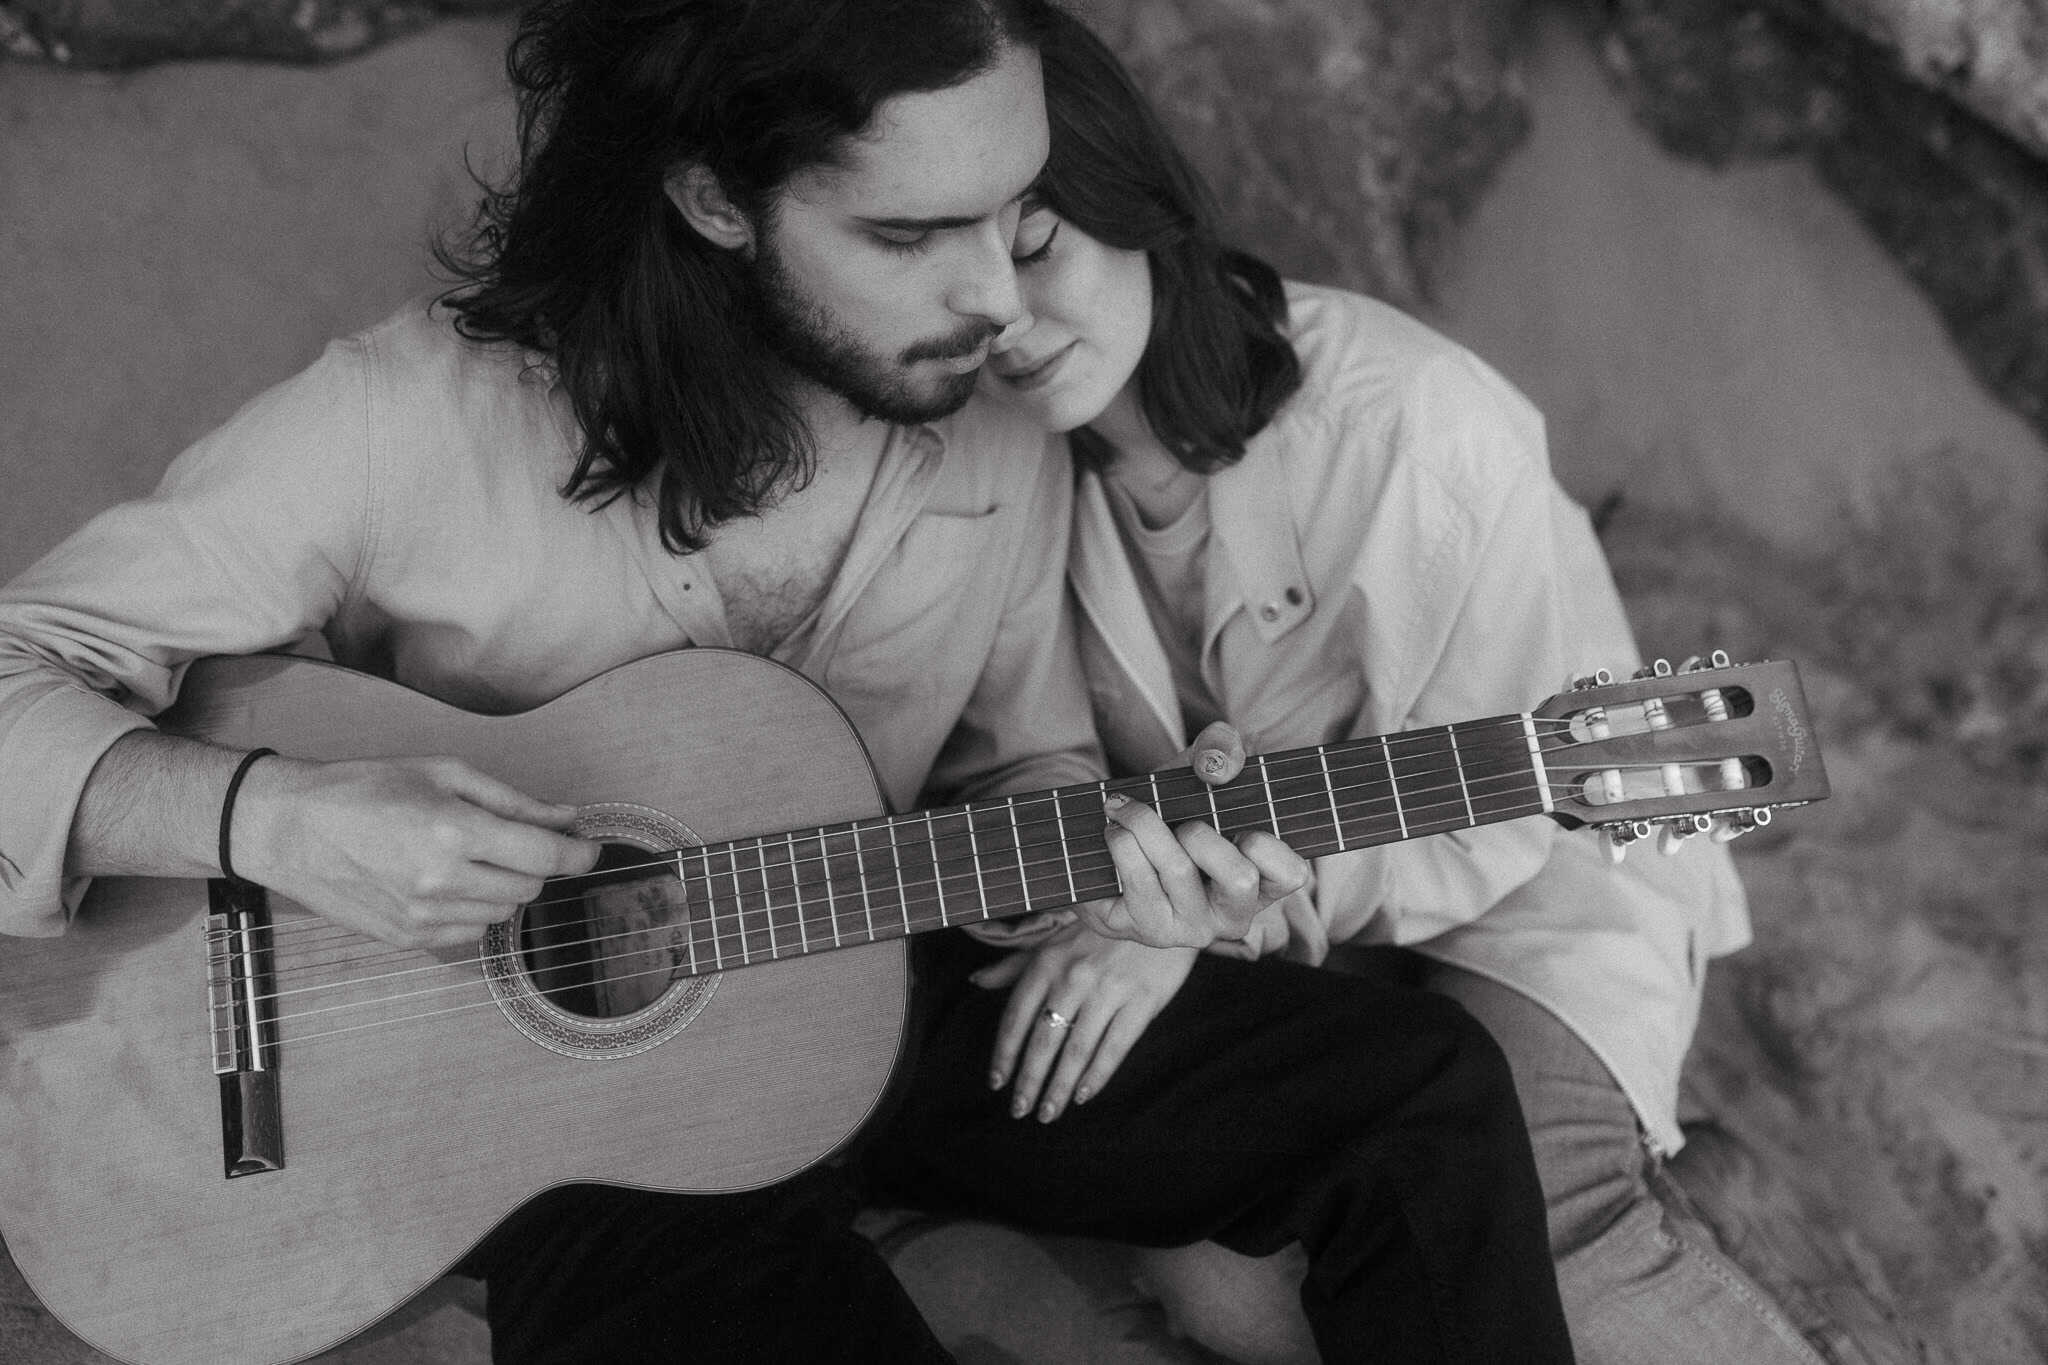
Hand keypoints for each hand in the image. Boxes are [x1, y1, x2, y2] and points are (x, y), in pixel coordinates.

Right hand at [232, 754, 601, 948]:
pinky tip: (445, 883)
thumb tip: (568, 817)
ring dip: (503, 886)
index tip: (589, 849)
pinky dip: (473, 910)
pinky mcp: (406, 939)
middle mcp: (442, 882)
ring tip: (467, 857)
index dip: (578, 854)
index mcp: (454, 832)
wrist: (288, 829)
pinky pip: (470, 932)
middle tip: (509, 840)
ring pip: (502, 912)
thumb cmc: (364, 789)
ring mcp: (422, 917)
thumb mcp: (443, 774)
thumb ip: (513, 801)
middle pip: (528, 887)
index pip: (545, 856)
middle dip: (533, 863)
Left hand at [973, 921, 1196, 1121]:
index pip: (1016, 1017)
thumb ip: (1015, 965)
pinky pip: (1115, 1047)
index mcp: (1048, 962)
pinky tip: (1083, 1096)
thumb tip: (975, 981)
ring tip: (1048, 1113)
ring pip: (1077, 1050)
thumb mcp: (1054, 941)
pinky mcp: (1142, 1001)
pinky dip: (1097, 1076)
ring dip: (1059, 1087)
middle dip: (1029, 1081)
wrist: (1158, 913)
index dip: (1004, 1053)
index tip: (996, 1082)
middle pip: (1044, 1041)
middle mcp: (1074, 978)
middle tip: (1020, 1110)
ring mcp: (1109, 990)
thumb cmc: (1100, 932)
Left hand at [1077, 722, 1308, 948]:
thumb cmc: (1171, 810)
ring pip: (1179, 869)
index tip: (1242, 829)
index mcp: (1262, 882)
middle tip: (1182, 825)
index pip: (1292, 875)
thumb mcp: (1200, 770)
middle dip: (1202, 834)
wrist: (1106, 844)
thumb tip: (1218, 766)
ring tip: (1127, 810)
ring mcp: (1190, 928)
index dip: (1268, 845)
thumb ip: (1221, 748)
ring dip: (1146, 823)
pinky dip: (1121, 838)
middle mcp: (1232, 915)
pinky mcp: (1146, 929)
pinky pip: (1137, 875)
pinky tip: (1114, 831)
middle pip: (1240, 878)